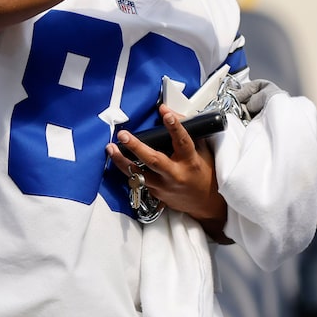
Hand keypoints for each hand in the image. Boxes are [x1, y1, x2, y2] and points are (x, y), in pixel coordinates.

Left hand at [107, 104, 231, 240]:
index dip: (175, 127)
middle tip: (123, 135)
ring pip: (139, 174)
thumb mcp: (202, 152)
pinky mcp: (155, 193)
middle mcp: (175, 175)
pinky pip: (138, 181)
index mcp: (190, 162)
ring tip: (111, 147)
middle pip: (153, 160)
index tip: (166, 114)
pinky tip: (117, 160)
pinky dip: (127, 170)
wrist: (205, 204)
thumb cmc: (205, 174)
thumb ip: (188, 132)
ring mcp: (163, 186)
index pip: (182, 142)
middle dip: (136, 147)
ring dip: (122, 160)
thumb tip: (171, 113)